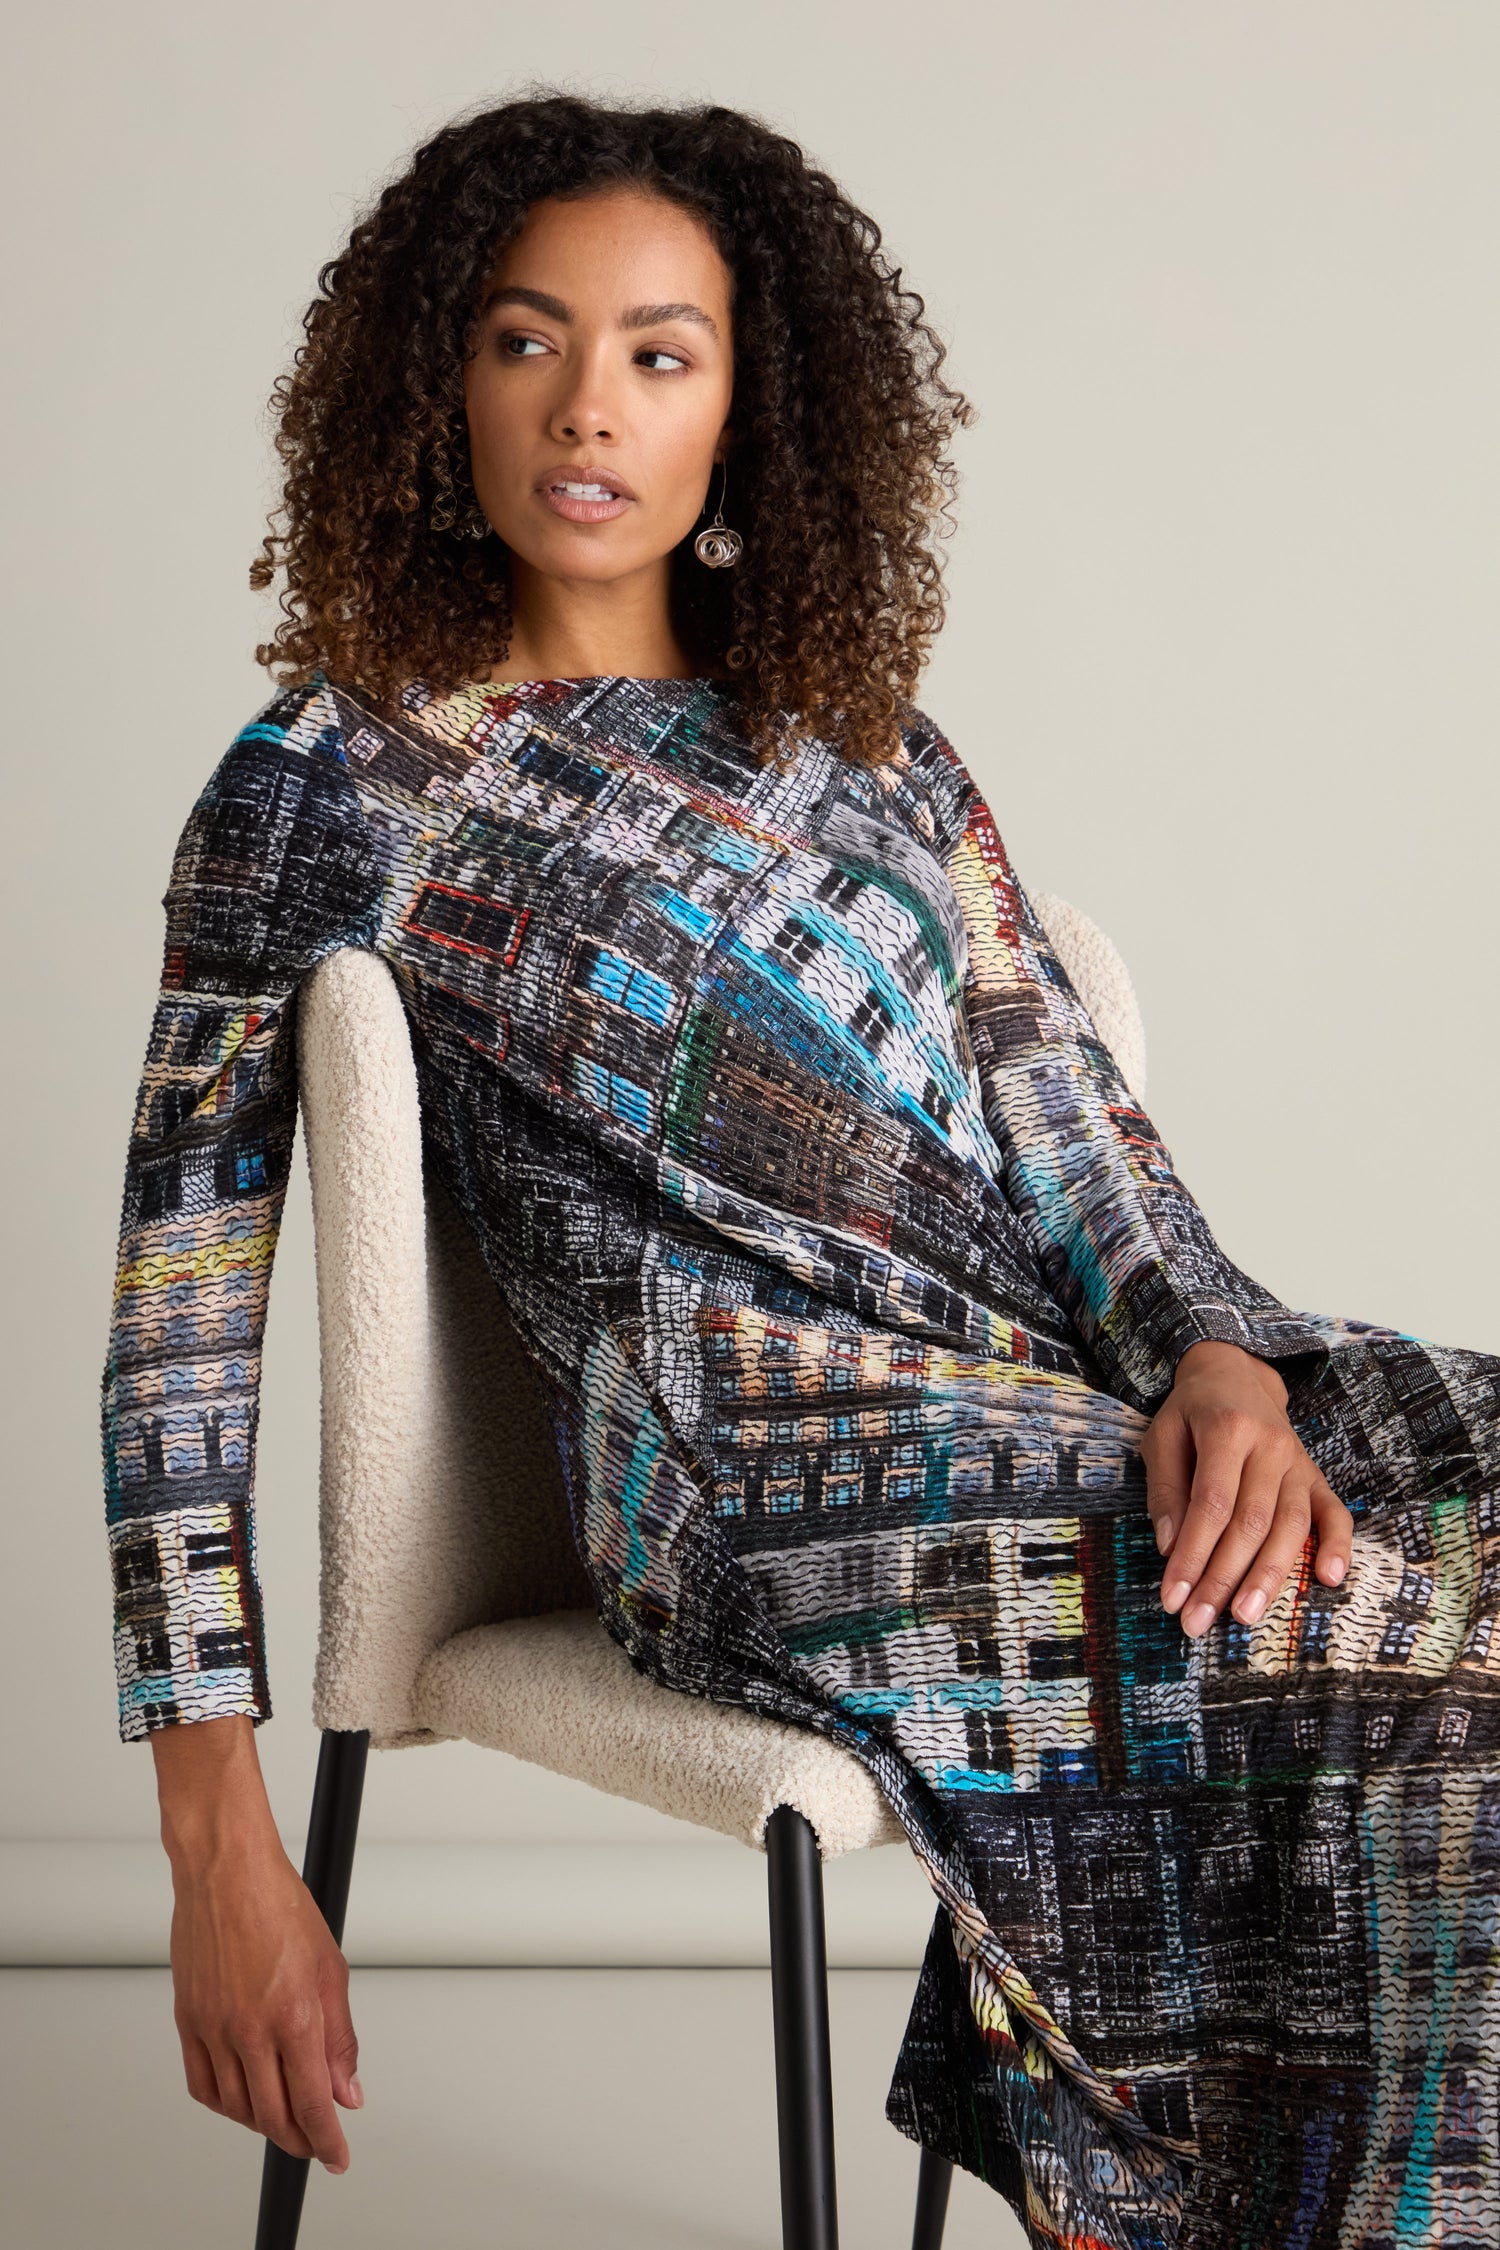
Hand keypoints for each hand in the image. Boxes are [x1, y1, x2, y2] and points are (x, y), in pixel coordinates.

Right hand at [153, 1716, 361, 2170]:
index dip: (327, 2141)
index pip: (314, 2104)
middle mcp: (251, 2030)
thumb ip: (340, 2037)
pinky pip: (202, 2086)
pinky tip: (240, 2100)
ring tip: (284, 2120)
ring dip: (264, 2124)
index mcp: (295, 2016)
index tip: (337, 2156)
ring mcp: (215, 2029)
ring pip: (238, 2108)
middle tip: (316, 2142)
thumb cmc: (279, 1906)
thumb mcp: (330, 1971)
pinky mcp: (188, 2022)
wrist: (227, 1873)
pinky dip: (224, 2104)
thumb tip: (347, 2089)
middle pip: (274, 2116)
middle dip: (300, 2139)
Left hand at [1140, 1338, 1352, 1636]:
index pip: (1211, 1504)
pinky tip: (1328, 1579)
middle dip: (1224, 1577)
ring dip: (1270, 1576)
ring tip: (1246, 1617)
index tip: (1173, 1597)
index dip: (1193, 1555)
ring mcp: (1299, 1462)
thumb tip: (1171, 1547)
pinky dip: (1337, 1546)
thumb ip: (1165, 1490)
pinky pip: (1335, 1513)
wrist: (1236, 1375)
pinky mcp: (1316, 1477)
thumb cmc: (1192, 1413)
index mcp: (1227, 1428)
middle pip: (1252, 1522)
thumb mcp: (1162, 1437)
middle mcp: (1270, 1445)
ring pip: (1291, 1525)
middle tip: (1199, 1622)